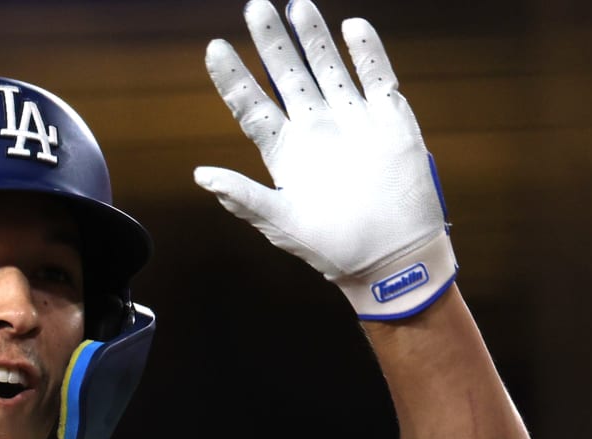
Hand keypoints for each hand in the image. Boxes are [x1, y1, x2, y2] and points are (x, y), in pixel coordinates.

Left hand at [194, 0, 454, 318]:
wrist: (392, 259)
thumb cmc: (332, 247)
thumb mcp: (280, 223)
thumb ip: (242, 197)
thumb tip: (200, 175)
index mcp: (286, 153)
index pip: (252, 106)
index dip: (233, 77)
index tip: (215, 47)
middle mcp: (316, 131)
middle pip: (288, 76)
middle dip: (272, 42)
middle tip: (255, 6)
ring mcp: (353, 122)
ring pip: (330, 68)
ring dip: (314, 37)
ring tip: (297, 5)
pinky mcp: (390, 121)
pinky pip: (378, 77)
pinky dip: (367, 53)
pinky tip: (352, 27)